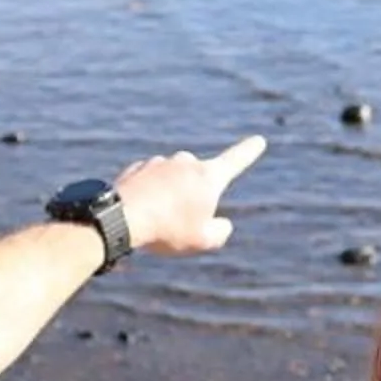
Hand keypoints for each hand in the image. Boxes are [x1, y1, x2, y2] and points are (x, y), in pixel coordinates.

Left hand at [112, 136, 265, 255]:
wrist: (121, 218)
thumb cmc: (167, 230)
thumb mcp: (204, 241)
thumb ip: (221, 231)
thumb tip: (221, 223)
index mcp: (208, 176)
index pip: (236, 160)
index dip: (249, 151)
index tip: (259, 140)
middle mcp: (186, 162)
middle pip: (198, 183)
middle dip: (192, 201)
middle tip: (177, 225)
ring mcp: (160, 162)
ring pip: (172, 185)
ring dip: (168, 200)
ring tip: (154, 222)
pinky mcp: (138, 168)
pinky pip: (150, 185)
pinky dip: (149, 198)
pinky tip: (139, 214)